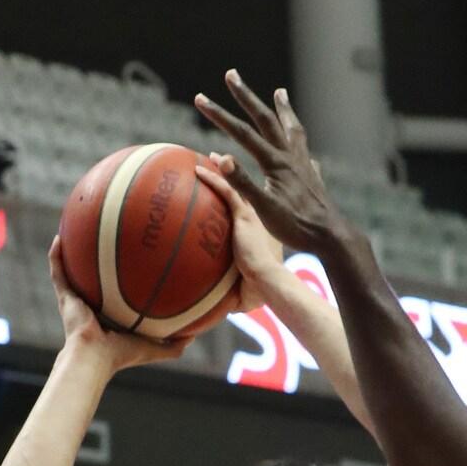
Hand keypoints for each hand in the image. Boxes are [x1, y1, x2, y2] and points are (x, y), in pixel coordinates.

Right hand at [49, 235, 188, 373]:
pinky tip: (58, 237)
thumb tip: (195, 334)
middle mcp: (91, 306)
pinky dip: (55, 256)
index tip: (131, 261)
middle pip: (93, 278)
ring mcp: (75, 302)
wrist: (94, 357)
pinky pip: (58, 272)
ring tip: (74, 228)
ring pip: (72, 272)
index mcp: (110, 316)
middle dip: (97, 260)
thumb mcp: (154, 348)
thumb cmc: (122, 355)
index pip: (115, 294)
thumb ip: (174, 344)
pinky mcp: (64, 299)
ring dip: (72, 253)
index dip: (120, 279)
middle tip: (104, 237)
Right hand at [194, 71, 348, 255]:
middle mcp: (290, 156)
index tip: (200, 99)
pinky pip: (303, 146)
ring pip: (290, 127)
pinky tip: (298, 139)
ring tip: (279, 92)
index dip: (219, 115)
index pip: (242, 133)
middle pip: (265, 119)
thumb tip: (223, 157)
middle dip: (246, 96)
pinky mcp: (312, 174)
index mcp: (275, 163)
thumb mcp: (264, 209)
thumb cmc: (296, 227)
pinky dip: (297, 135)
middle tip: (231, 75)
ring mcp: (303, 163)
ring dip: (282, 108)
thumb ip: (243, 184)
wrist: (331, 236)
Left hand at [197, 152, 284, 313]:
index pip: (251, 212)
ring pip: (237, 184)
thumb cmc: (259, 292)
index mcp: (263, 233)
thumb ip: (232, 291)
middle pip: (245, 192)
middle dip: (235, 175)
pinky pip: (226, 190)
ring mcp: (253, 215)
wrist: (269, 282)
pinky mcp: (245, 216)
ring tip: (210, 157)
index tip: (234, 194)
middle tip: (222, 163)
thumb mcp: (245, 289)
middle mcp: (260, 219)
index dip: (243, 202)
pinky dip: (212, 179)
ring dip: (223, 169)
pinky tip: (197, 170)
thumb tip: (216, 308)